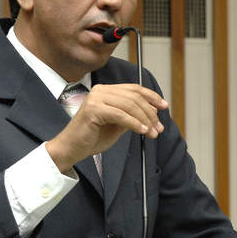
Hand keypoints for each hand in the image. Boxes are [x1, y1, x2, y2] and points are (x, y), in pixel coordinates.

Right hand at [46, 83, 168, 172]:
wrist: (72, 148)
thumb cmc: (92, 137)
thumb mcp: (118, 125)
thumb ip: (132, 116)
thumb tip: (152, 112)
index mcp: (106, 91)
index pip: (134, 89)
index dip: (151, 96)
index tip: (164, 106)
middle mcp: (101, 91)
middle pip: (134, 97)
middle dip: (151, 113)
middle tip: (159, 128)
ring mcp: (96, 98)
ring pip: (130, 105)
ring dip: (145, 120)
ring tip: (152, 132)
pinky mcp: (93, 109)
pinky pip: (121, 115)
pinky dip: (134, 123)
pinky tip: (142, 131)